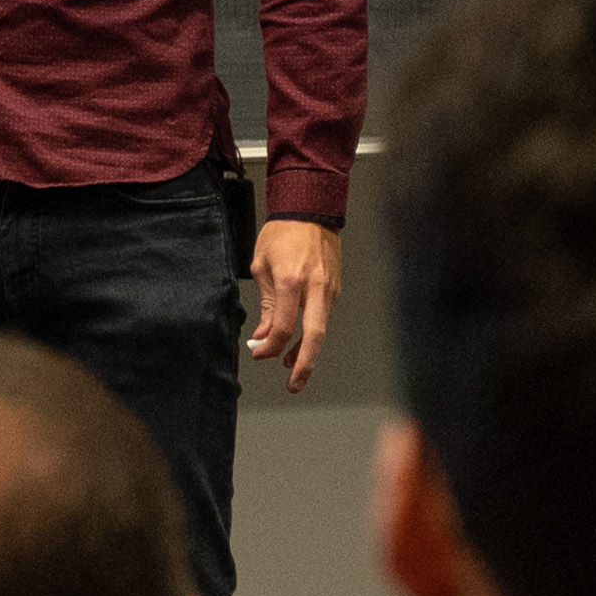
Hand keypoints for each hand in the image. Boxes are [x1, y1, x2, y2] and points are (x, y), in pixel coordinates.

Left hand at [248, 218, 341, 393]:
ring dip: (307, 349)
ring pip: (320, 329)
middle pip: (314, 336)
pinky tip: (300, 338)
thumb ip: (266, 304)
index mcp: (292, 280)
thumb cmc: (283, 234)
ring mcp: (330, 289)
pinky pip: (323, 316)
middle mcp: (315, 287)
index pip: (284, 326)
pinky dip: (312, 331)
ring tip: (291, 364)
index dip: (271, 346)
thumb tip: (263, 333)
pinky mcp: (336, 289)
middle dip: (304, 364)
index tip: (260, 353)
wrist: (311, 211)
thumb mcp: (262, 265)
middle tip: (294, 384)